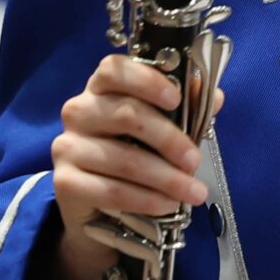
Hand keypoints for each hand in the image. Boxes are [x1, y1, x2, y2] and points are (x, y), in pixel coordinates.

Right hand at [51, 55, 214, 279]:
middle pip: (126, 114)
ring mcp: (67, 146)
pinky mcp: (65, 182)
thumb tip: (215, 96)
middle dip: (169, 139)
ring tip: (193, 192)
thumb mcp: (164, 130)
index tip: (176, 99)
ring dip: (165, 178)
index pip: (114, 69)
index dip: (146, 80)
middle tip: (195, 160)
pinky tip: (167, 204)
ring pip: (123, 159)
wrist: (103, 210)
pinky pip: (111, 190)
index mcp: (102, 88)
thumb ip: (187, 110)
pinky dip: (145, 199)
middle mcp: (79, 111)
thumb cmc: (137, 155)